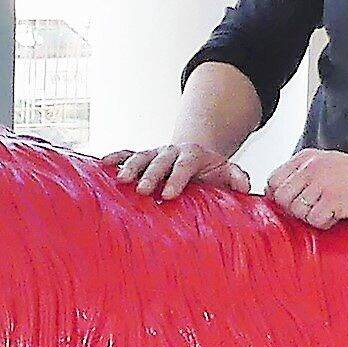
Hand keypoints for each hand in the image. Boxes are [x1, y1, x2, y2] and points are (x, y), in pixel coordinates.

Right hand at [102, 140, 250, 201]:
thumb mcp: (227, 171)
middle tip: (143, 190)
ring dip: (131, 166)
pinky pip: (128, 153)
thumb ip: (236, 177)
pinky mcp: (143, 156)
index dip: (177, 179)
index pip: (185, 165)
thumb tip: (244, 187)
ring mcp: (156, 153)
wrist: (196, 156)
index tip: (168, 195)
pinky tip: (103, 163)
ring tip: (121, 180)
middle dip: (151, 174)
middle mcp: (172, 151)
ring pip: (142, 156)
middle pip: (160, 160)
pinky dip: (116, 156)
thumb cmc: (211, 170)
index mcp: (193, 155)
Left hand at [265, 150, 347, 228]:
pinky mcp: (334, 201)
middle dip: (294, 209)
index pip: (273, 180)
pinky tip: (338, 214)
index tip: (294, 201)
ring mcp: (322, 184)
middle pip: (281, 198)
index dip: (279, 195)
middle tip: (313, 208)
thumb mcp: (326, 163)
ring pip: (296, 211)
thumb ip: (301, 174)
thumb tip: (274, 195)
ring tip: (329, 209)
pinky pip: (315, 221)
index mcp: (307, 157)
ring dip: (310, 216)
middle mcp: (312, 168)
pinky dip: (325, 223)